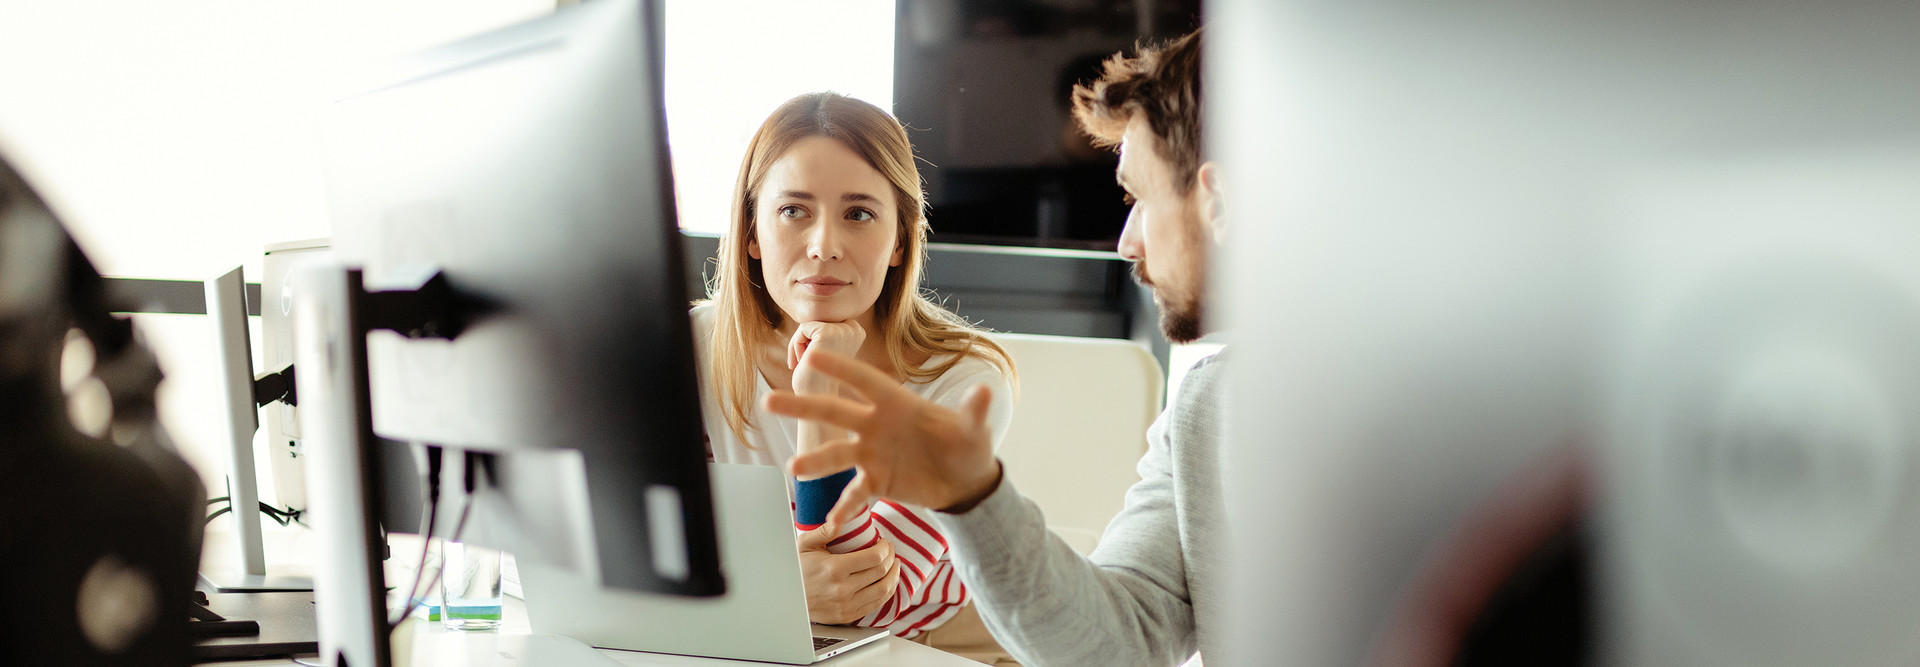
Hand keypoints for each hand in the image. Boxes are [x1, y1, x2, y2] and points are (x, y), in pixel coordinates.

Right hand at [764, 350, 1001, 526]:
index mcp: (897, 404)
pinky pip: (854, 494)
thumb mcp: (973, 430)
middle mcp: (876, 425)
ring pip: (836, 454)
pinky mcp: (876, 481)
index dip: (841, 370)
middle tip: (770, 402)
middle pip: (835, 413)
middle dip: (803, 407)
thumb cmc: (967, 447)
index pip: (864, 381)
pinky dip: (843, 507)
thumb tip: (985, 392)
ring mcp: (872, 454)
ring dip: (815, 461)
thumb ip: (974, 412)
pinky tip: (830, 523)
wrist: (965, 483)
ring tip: (793, 469)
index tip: (812, 355)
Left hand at [787, 321, 866, 388]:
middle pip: (816, 320)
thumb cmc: (817, 379)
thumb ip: (824, 332)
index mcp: (857, 331)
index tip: (812, 360)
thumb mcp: (825, 350)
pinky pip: (802, 329)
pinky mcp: (827, 334)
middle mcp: (854, 329)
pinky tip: (800, 362)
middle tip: (802, 363)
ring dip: (798, 344)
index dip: (813, 339)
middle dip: (804, 341)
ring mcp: (843, 330)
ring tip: (801, 364)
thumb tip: (813, 316)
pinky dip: (794, 345)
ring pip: (808, 324)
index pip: (824, 321)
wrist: (817, 404)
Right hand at [797, 526, 898, 624]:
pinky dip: (887, 592)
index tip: (884, 542)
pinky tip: (887, 582)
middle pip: (882, 572)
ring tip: (894, 565)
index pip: (874, 558)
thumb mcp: (805, 545)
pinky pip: (876, 604)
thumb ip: (825, 531)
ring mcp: (846, 605)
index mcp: (835, 569)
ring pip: (883, 590)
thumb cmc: (796, 569)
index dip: (885, 548)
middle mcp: (843, 589)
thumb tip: (840, 518)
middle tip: (891, 551)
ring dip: (894, 576)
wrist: (787, 598)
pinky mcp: (848, 615)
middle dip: (891, 558)